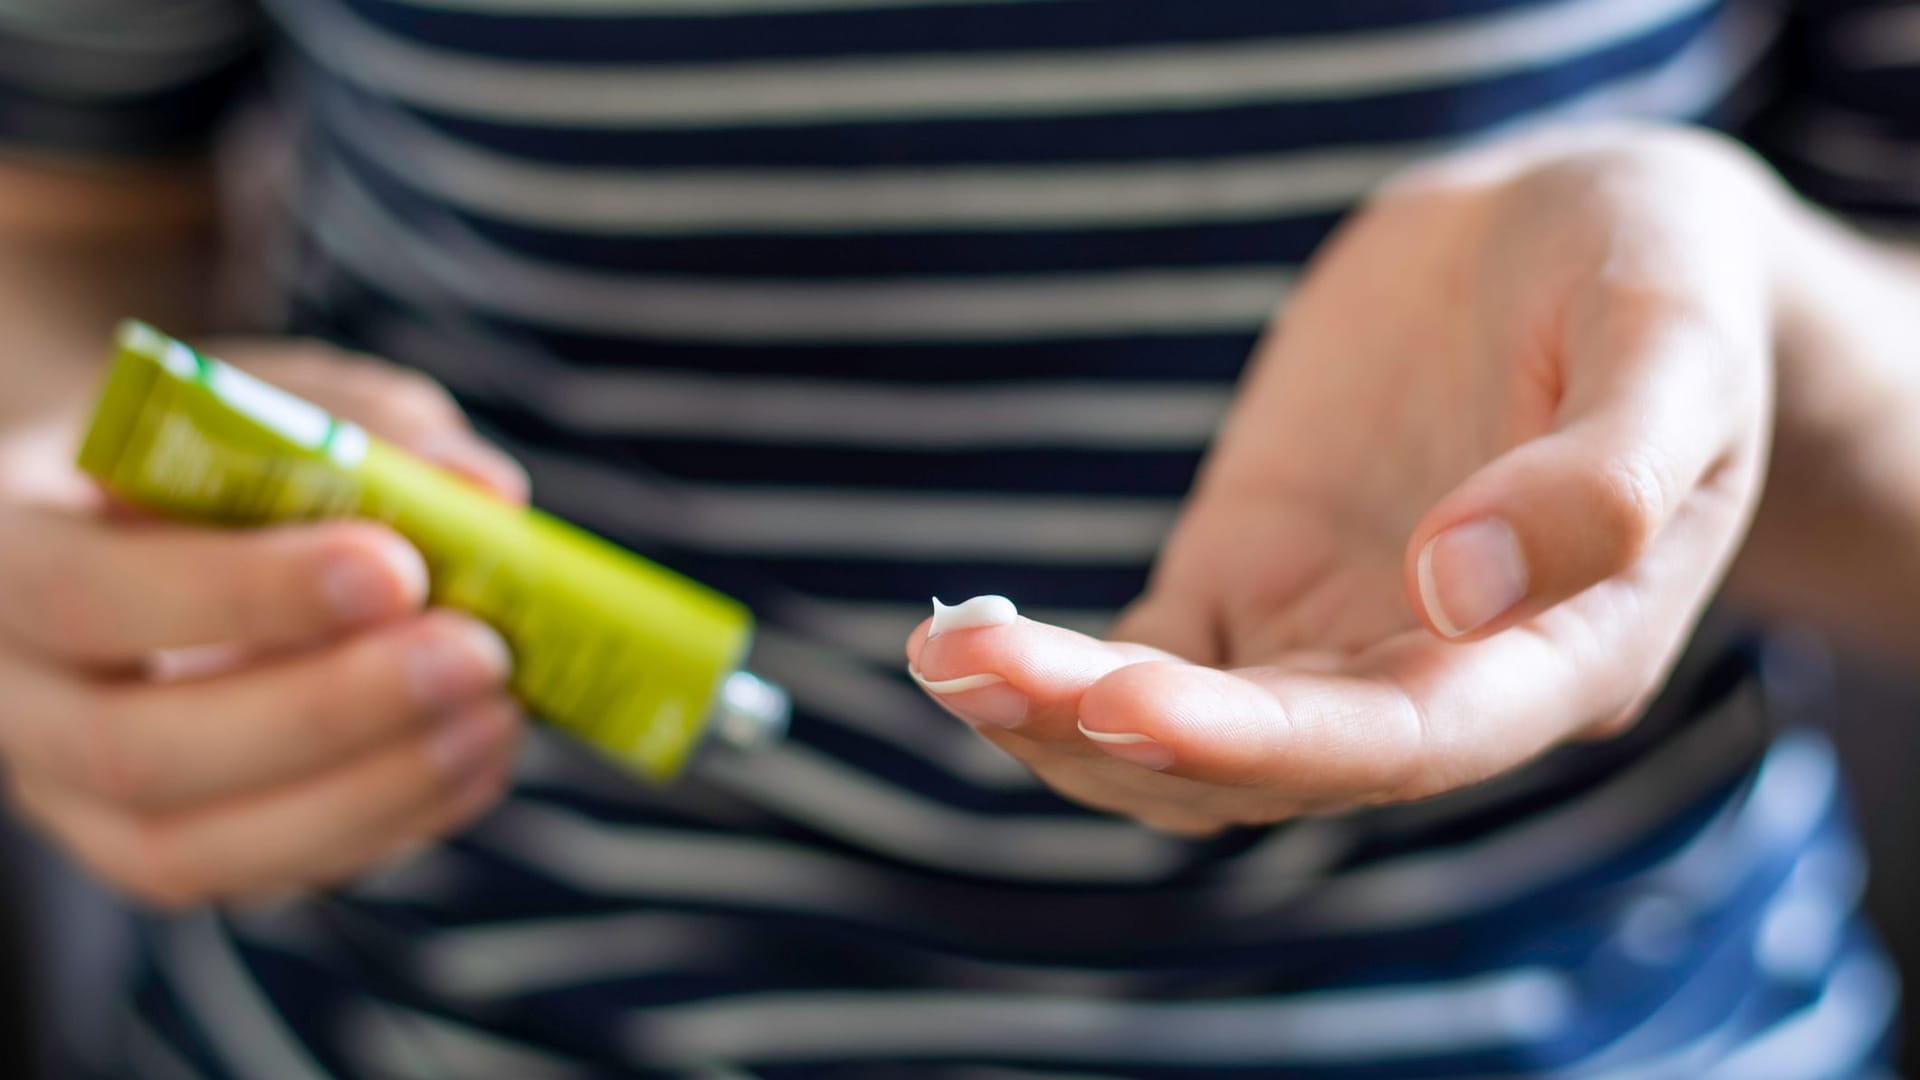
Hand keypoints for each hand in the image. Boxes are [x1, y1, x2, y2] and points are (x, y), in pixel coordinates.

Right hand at [0, 338, 528, 905]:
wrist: (124, 515)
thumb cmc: (202, 445)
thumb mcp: (265, 397)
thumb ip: (366, 428)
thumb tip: (486, 492)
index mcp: (4, 552)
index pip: (85, 594)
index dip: (241, 594)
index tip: (396, 568)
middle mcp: (15, 695)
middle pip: (135, 750)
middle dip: (326, 712)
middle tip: (477, 655)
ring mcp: (74, 795)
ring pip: (193, 849)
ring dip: (373, 789)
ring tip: (500, 715)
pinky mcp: (155, 848)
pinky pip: (257, 874)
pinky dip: (386, 825)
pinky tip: (480, 758)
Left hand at [906, 126, 1781, 834]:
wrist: (1576, 236)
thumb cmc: (1659, 279)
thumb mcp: (1671, 342)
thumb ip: (1599, 478)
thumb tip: (1455, 590)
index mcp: (1563, 655)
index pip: (1408, 740)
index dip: (1263, 741)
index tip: (1123, 698)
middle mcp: (1439, 677)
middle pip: (1268, 762)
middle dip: (1115, 735)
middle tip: (974, 670)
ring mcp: (1334, 630)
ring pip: (1187, 736)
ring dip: (1062, 717)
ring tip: (943, 657)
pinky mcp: (1254, 574)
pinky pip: (1148, 658)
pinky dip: (1057, 668)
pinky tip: (965, 641)